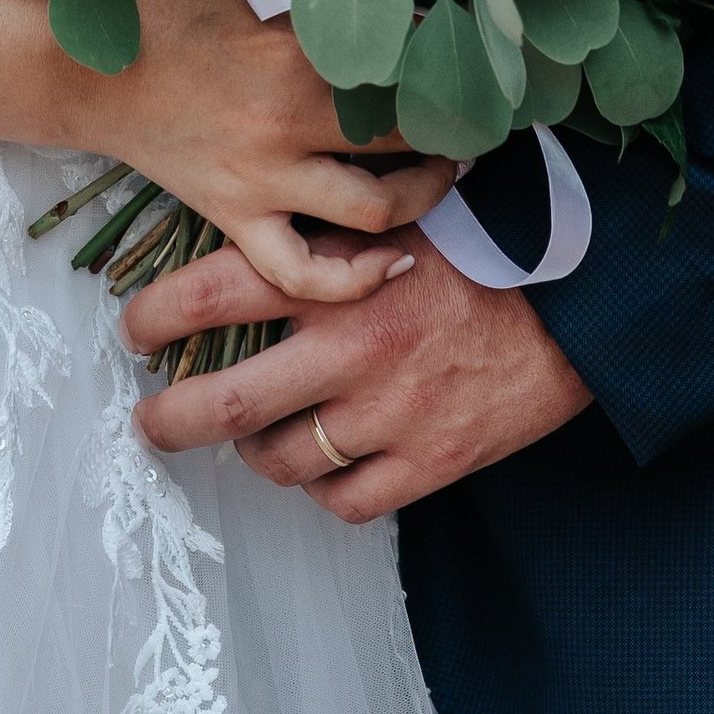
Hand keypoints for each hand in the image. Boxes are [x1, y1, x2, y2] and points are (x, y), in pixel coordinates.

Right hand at [74, 0, 454, 304]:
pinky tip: (393, 262)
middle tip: (481, 114)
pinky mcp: (235, 217)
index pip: (400, 54)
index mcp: (294, 47)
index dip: (449, 52)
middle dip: (455, 125)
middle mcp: (288, 119)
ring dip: (427, 195)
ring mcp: (262, 177)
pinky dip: (352, 279)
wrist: (80, 70)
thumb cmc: (154, 9)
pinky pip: (302, 271)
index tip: (475, 48)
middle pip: (404, 133)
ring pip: (374, 209)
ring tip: (450, 173)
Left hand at [122, 229, 591, 518]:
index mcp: (337, 274)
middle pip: (220, 405)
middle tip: (151, 418)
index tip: (132, 329)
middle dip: (167, 418)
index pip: (209, 296)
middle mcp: (350, 348)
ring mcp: (388, 416)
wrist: (581, 299)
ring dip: (252, 451)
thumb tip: (249, 222)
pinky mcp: (428, 465)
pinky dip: (322, 487)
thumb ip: (324, 228)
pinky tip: (323, 461)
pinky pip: (342, 501)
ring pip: (277, 461)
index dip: (153, 317)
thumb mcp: (396, 212)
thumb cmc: (483, 244)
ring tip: (249, 435)